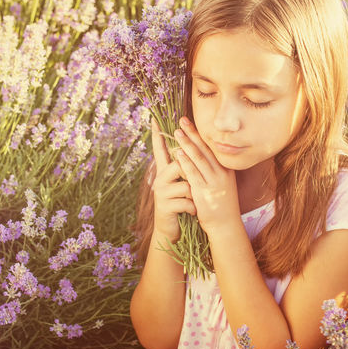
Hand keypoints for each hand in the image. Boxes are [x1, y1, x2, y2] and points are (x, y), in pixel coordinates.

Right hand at [149, 118, 195, 243]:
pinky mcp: (164, 206)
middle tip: (191, 181)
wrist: (171, 231)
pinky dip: (193, 208)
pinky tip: (191, 213)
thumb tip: (190, 150)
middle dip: (189, 173)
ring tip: (192, 202)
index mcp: (164, 172)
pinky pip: (185, 200)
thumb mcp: (182, 185)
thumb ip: (183, 169)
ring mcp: (160, 192)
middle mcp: (159, 179)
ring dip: (193, 195)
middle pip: (178, 164)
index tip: (154, 117)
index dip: (157, 134)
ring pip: (185, 184)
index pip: (160, 149)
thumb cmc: (180, 204)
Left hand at [173, 116, 240, 235]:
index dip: (200, 134)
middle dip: (193, 133)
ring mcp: (214, 181)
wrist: (225, 225)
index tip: (191, 122)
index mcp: (226, 169)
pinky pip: (194, 173)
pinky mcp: (205, 191)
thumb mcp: (223, 184)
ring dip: (187, 143)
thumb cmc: (221, 205)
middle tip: (182, 120)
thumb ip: (215, 170)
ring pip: (199, 158)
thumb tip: (204, 157)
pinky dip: (185, 162)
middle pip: (205, 148)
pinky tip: (177, 153)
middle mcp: (221, 173)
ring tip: (177, 132)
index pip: (212, 148)